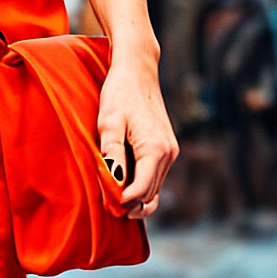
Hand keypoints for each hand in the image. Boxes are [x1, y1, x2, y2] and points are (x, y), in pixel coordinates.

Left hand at [97, 53, 177, 217]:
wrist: (137, 70)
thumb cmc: (119, 93)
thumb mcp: (109, 123)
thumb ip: (112, 154)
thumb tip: (114, 183)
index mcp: (155, 149)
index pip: (142, 190)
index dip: (123, 202)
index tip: (106, 205)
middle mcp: (168, 153)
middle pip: (150, 193)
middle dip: (129, 203)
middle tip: (106, 207)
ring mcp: (170, 151)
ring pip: (154, 187)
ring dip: (136, 197)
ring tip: (111, 198)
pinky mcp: (167, 148)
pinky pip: (155, 176)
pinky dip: (141, 185)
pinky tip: (123, 184)